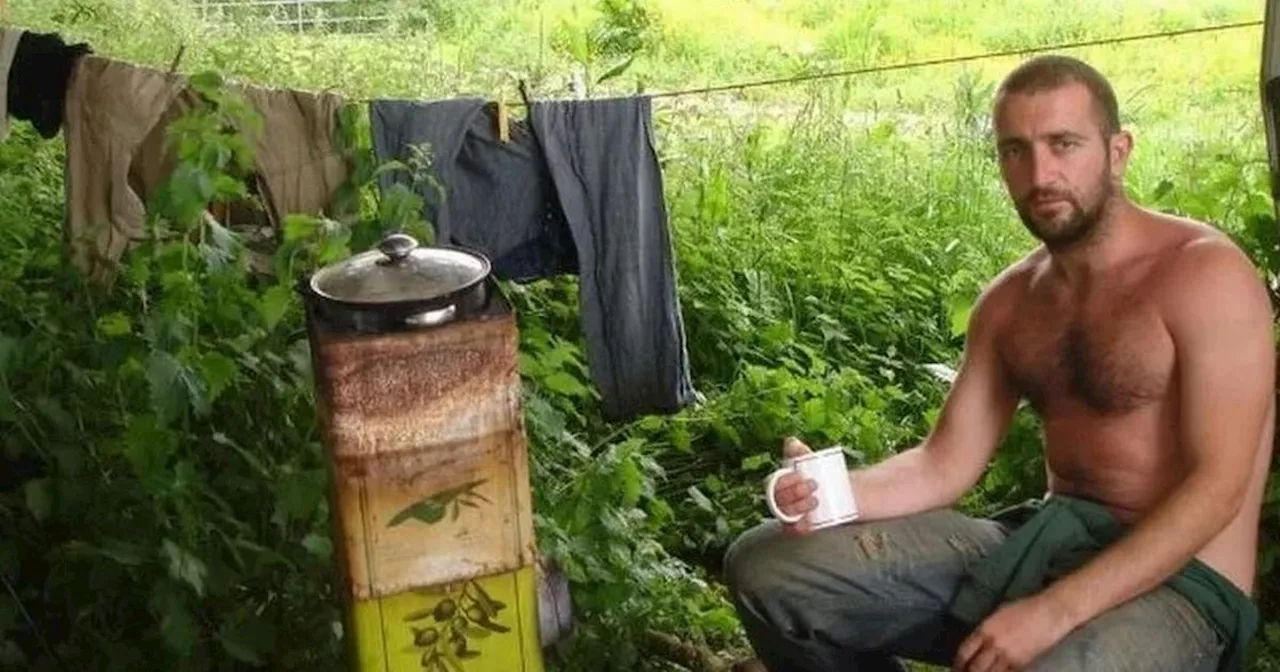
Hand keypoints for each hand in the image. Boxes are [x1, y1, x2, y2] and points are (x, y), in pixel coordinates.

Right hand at [772, 437, 817, 535]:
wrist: (844, 493)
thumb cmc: (824, 477)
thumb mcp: (814, 463)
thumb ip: (801, 453)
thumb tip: (791, 441)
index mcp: (781, 484)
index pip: (773, 484)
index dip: (785, 481)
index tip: (800, 475)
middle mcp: (782, 501)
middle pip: (779, 499)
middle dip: (794, 492)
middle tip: (814, 484)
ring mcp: (791, 515)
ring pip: (785, 515)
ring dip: (798, 507)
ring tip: (816, 500)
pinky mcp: (801, 527)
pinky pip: (793, 530)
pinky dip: (799, 527)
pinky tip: (809, 521)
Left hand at [953, 595, 1077, 671]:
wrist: (1048, 614)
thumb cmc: (1023, 609)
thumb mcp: (997, 615)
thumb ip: (985, 629)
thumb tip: (977, 642)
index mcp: (985, 630)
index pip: (965, 651)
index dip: (958, 663)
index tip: (956, 668)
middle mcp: (993, 644)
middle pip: (975, 667)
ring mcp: (1008, 656)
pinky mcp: (1021, 664)